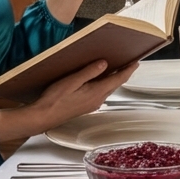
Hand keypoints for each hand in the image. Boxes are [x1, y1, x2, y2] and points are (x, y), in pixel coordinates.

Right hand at [0, 59, 138, 148]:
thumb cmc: (55, 100)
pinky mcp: (85, 106)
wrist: (43, 116)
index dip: (128, 70)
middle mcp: (97, 100)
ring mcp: (92, 104)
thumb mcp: (72, 81)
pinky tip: (99, 80)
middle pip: (115, 84)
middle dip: (123, 73)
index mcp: (96, 92)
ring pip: (108, 89)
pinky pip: (100, 93)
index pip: (118, 79)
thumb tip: (104, 64)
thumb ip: (89, 72)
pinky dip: (105, 84)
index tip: (136, 62)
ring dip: (114, 79)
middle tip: (128, 62)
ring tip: (117, 68)